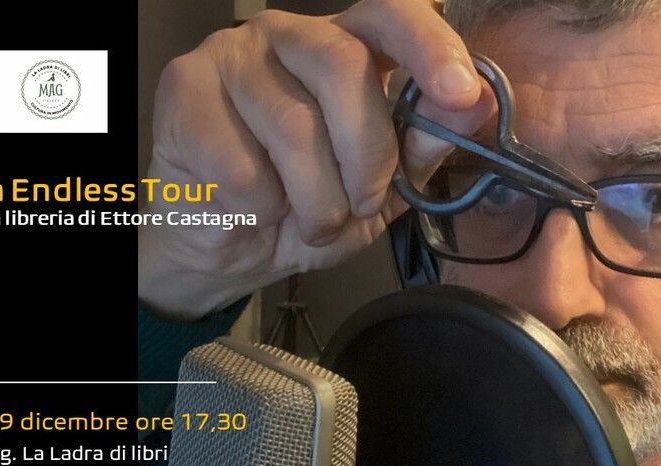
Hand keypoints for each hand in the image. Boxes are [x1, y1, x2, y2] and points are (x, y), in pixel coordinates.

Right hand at [139, 0, 494, 318]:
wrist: (227, 248)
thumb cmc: (303, 209)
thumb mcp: (380, 191)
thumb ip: (422, 145)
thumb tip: (475, 103)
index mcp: (344, 47)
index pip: (392, 14)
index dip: (430, 46)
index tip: (461, 93)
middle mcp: (289, 36)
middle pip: (345, 66)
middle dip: (367, 154)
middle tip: (363, 203)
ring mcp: (233, 55)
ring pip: (294, 126)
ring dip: (316, 200)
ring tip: (309, 220)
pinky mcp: (185, 88)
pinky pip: (241, 165)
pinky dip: (260, 208)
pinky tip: (254, 209)